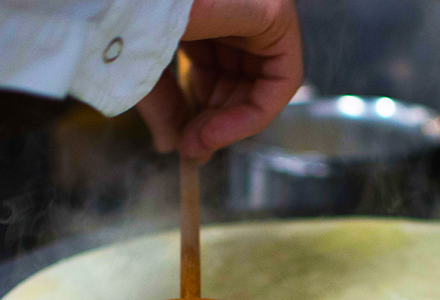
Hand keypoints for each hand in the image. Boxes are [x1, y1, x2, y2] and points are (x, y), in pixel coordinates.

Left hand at [136, 0, 302, 160]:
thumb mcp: (158, 42)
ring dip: (205, 108)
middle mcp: (254, 13)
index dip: (248, 120)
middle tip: (188, 146)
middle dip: (222, 119)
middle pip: (255, 83)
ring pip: (230, 76)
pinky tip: (170, 108)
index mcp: (266, 11)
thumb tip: (170, 145)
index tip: (206, 141)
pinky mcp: (202, 17)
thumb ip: (166, 98)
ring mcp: (228, 15)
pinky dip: (189, 87)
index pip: (281, 81)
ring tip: (176, 132)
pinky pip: (206, 62)